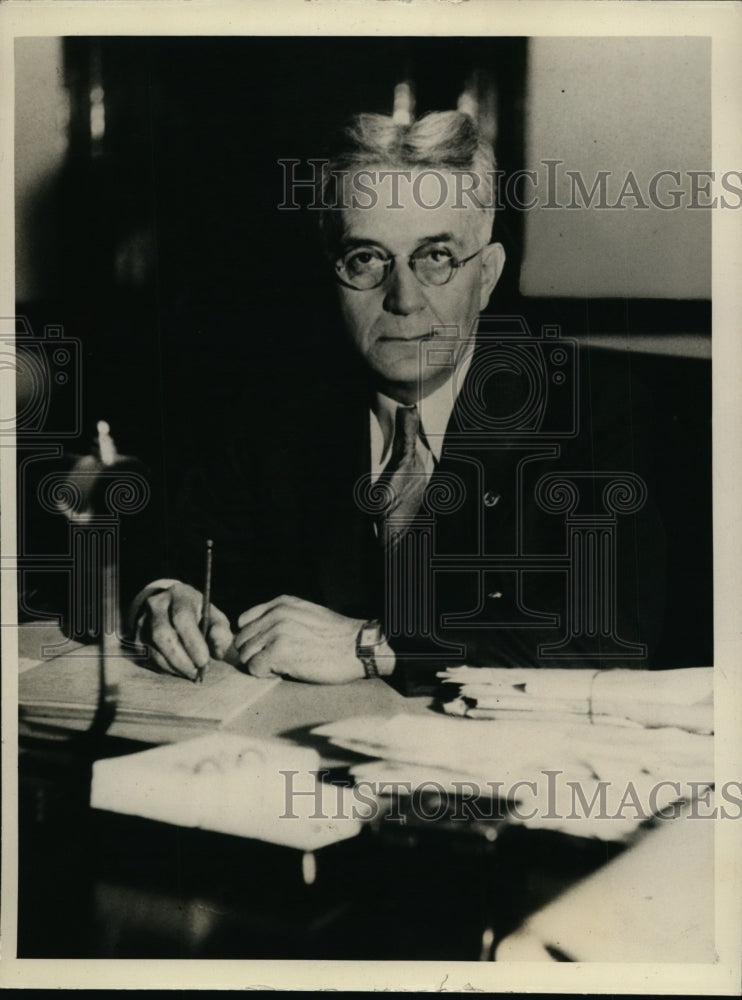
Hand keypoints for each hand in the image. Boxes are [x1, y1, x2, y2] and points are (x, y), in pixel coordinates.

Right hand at [134, 581, 232, 679]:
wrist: (173, 608)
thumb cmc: (199, 615)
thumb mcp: (215, 618)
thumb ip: (220, 633)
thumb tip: (219, 653)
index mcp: (180, 595)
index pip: (182, 617)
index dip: (192, 642)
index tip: (204, 661)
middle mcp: (157, 605)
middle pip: (162, 634)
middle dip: (181, 659)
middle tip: (197, 672)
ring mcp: (143, 621)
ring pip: (154, 649)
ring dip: (174, 666)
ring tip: (191, 673)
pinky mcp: (137, 638)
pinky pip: (149, 658)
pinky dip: (165, 668)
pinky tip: (179, 669)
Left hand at [234, 595, 372, 683]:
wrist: (358, 647)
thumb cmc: (336, 636)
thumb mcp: (306, 613)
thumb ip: (281, 617)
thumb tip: (259, 633)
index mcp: (281, 603)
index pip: (244, 622)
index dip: (253, 638)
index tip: (268, 648)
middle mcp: (275, 614)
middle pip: (242, 640)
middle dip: (255, 653)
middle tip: (277, 661)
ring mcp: (276, 632)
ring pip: (246, 655)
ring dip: (261, 664)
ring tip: (283, 665)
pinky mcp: (279, 651)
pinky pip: (254, 668)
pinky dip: (266, 674)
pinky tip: (285, 671)